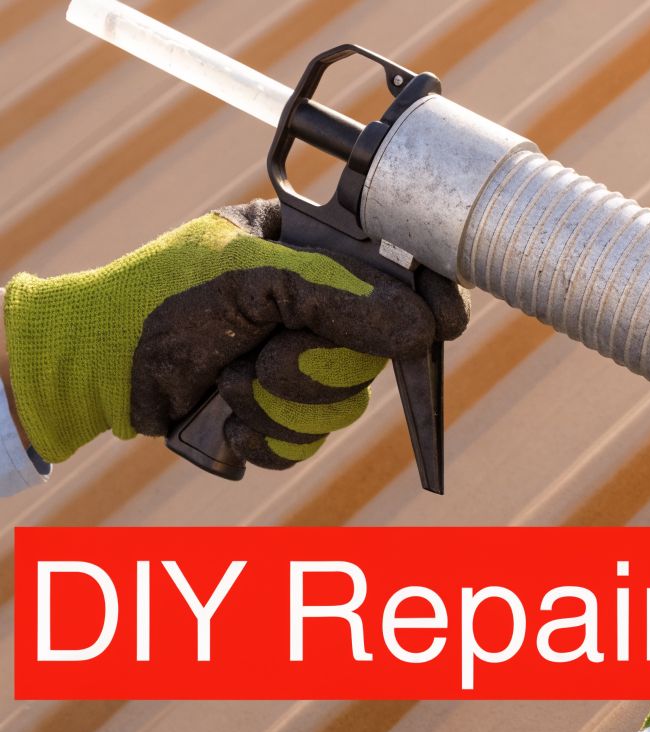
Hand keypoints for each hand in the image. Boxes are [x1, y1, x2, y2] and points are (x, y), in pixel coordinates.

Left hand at [2, 200, 466, 467]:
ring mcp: (300, 367)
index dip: (429, 299)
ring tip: (229, 383)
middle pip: (379, 354)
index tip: (443, 323)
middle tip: (264, 354)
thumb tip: (420, 329)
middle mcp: (316, 312)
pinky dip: (268, 437)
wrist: (94, 369)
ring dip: (281, 403)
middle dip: (315, 366)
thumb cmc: (159, 301)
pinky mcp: (280, 417)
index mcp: (315, 257)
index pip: (399, 274)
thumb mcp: (250, 280)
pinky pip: (310, 444)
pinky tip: (231, 417)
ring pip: (345, 406)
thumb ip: (338, 297)